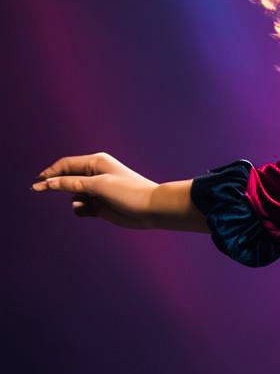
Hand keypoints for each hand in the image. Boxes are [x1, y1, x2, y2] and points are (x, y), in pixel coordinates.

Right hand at [30, 152, 158, 229]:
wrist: (150, 209)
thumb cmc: (128, 192)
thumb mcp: (98, 185)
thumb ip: (71, 184)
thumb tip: (47, 183)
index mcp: (96, 162)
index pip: (66, 164)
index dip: (49, 173)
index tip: (36, 184)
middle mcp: (95, 174)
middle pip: (66, 178)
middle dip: (57, 186)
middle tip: (40, 191)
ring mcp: (96, 190)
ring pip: (72, 194)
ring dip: (74, 199)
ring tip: (88, 203)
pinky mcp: (99, 205)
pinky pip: (80, 206)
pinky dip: (80, 209)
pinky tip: (89, 211)